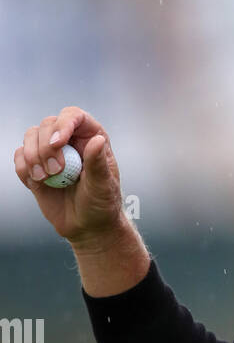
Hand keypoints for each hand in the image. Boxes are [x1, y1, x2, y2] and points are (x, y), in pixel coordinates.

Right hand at [13, 106, 125, 244]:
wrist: (87, 226)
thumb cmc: (101, 205)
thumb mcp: (103, 186)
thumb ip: (98, 163)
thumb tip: (97, 140)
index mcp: (90, 137)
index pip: (74, 116)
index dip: (63, 124)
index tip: (58, 143)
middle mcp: (69, 139)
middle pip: (48, 124)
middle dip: (46, 146)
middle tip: (56, 171)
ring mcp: (50, 151)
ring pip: (30, 136)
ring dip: (32, 156)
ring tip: (45, 178)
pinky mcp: (35, 166)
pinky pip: (19, 156)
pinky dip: (23, 168)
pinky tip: (38, 183)